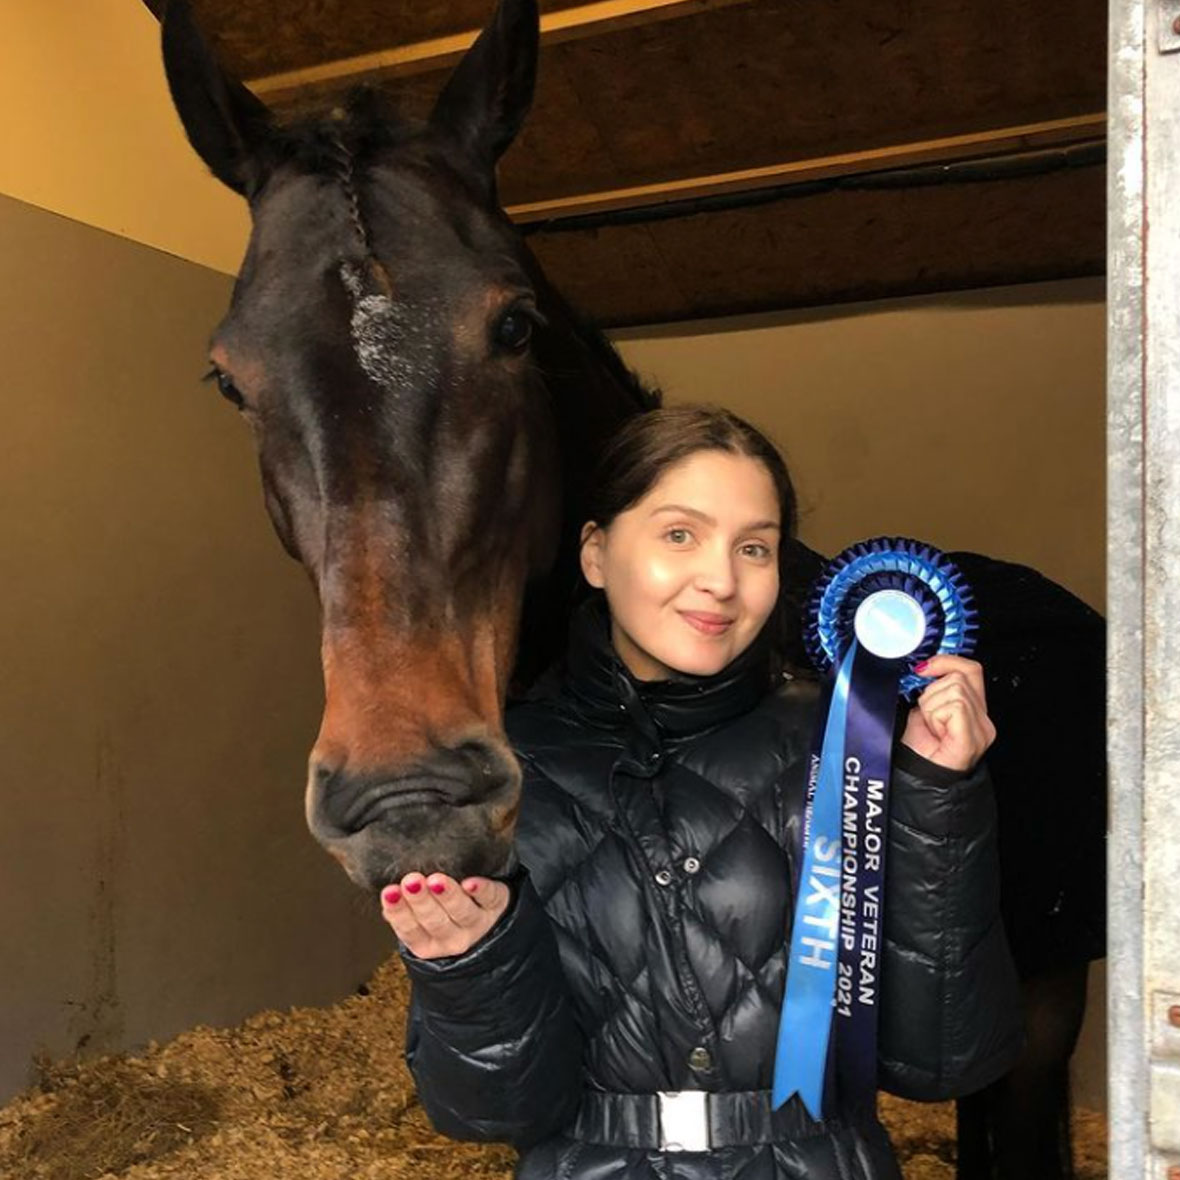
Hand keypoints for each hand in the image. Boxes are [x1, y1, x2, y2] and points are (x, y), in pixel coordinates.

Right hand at [380, 872, 510, 958]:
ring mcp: (477, 923)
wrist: (493, 927)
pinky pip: (489, 897)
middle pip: (435, 921)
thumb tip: (388, 896)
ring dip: (448, 895)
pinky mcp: (497, 904)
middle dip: (421, 901)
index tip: (390, 891)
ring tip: (436, 880)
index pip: (410, 930)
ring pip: (461, 911)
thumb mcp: (424, 923)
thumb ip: (405, 912)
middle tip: (411, 881)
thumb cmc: (448, 918)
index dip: (399, 912)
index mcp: (429, 943)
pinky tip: (471, 882)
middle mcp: (454, 939)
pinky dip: (481, 890)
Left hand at [899, 654, 995, 771]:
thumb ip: (933, 689)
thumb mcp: (925, 709)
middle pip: (958, 678)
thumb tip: (926, 667)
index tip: (924, 668)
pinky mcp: (973, 738)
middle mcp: (984, 720)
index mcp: (975, 710)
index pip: (971, 669)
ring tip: (932, 727)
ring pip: (954, 690)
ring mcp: (982, 730)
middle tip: (928, 717)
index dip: (947, 662)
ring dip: (931, 707)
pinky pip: (955, 707)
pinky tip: (936, 733)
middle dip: (932, 693)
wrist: (919, 778)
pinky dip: (936, 716)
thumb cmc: (921, 749)